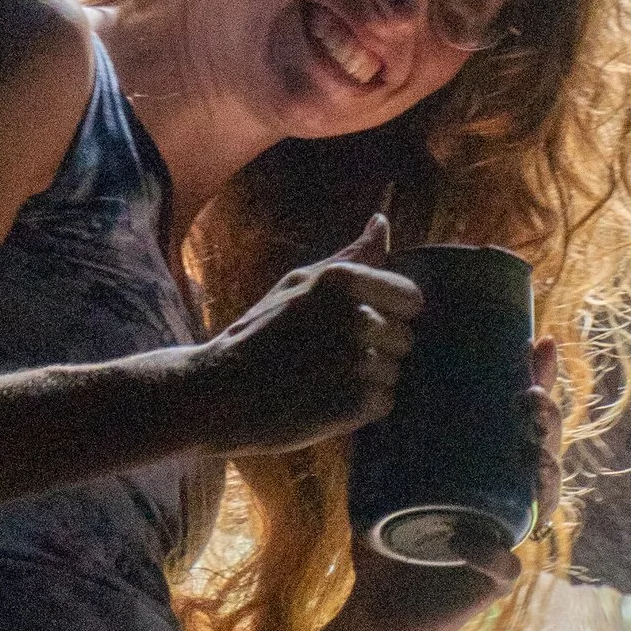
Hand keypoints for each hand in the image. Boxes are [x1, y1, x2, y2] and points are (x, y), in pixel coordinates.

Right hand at [187, 214, 420, 454]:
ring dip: (367, 381)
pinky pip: (385, 402)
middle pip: (404, 338)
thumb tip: (383, 223)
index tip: (360, 325)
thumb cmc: (258, 334)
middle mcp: (356, 316)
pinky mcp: (355, 403)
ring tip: (324, 379)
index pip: (411, 298)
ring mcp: (358, 362)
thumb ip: (349, 257)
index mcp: (344, 280)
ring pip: (394, 372)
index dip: (390, 314)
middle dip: (376, 350)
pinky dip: (361, 408)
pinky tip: (326, 400)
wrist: (218, 393)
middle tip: (330, 357)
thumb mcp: (296, 284)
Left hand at [342, 336, 561, 630]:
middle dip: (549, 420)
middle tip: (533, 395)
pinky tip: (471, 541)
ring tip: (532, 453)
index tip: (538, 345)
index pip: (520, 419)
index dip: (539, 382)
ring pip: (544, 501)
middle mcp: (507, 500)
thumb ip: (369, 439)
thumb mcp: (373, 480)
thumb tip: (359, 378)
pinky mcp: (494, 581)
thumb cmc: (384, 540)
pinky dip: (492, 553)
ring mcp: (507, 538)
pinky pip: (507, 565)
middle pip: (545, 450)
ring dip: (545, 474)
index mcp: (488, 471)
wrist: (374, 609)